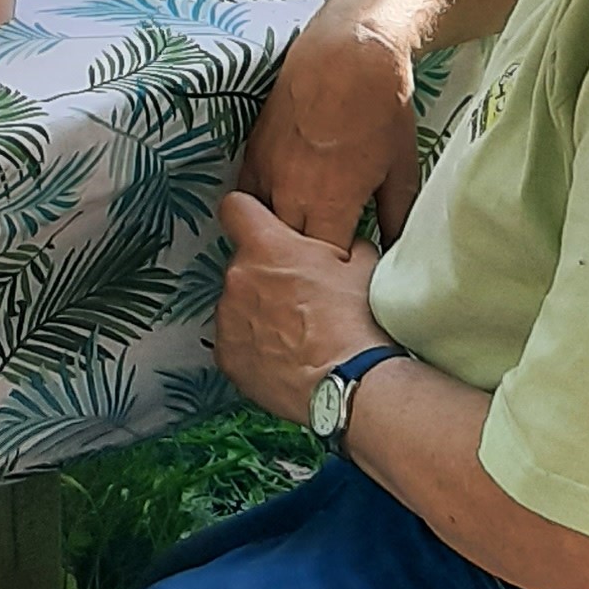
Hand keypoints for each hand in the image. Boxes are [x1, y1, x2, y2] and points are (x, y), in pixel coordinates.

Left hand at [211, 191, 393, 421]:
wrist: (350, 381)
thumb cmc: (356, 323)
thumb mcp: (362, 263)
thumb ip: (342, 243)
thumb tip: (344, 244)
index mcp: (266, 245)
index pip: (236, 207)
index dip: (251, 215)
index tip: (260, 225)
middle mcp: (238, 276)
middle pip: (242, 262)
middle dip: (265, 273)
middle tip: (299, 294)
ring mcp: (227, 317)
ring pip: (237, 303)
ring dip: (257, 311)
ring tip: (295, 331)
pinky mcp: (226, 355)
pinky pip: (234, 340)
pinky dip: (252, 346)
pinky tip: (283, 355)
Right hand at [242, 0, 422, 251]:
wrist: (346, 56)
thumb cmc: (381, 111)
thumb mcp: (401, 168)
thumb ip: (396, 216)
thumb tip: (396, 251)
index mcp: (332, 202)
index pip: (324, 263)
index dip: (338, 274)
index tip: (351, 270)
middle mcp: (291, 193)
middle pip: (288, 252)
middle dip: (305, 263)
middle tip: (325, 260)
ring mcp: (267, 172)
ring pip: (262, 227)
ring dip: (279, 237)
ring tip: (301, 238)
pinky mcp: (254, 153)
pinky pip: (247, 196)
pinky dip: (261, 209)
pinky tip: (280, 209)